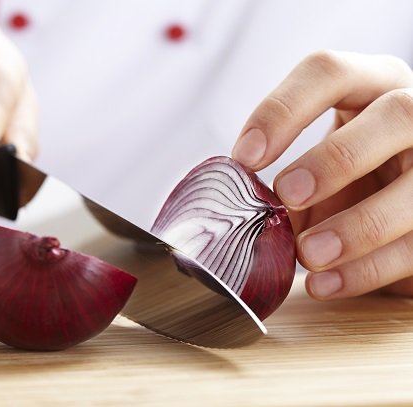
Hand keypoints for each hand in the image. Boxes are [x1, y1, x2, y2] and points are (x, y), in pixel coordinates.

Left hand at [232, 50, 412, 299]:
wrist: (401, 207)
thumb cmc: (351, 179)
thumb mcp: (319, 171)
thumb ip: (286, 187)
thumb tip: (241, 216)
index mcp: (371, 86)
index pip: (329, 73)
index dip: (282, 110)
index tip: (244, 158)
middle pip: (396, 114)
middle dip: (337, 158)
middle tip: (287, 195)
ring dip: (359, 225)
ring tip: (309, 255)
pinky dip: (368, 270)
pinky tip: (326, 285)